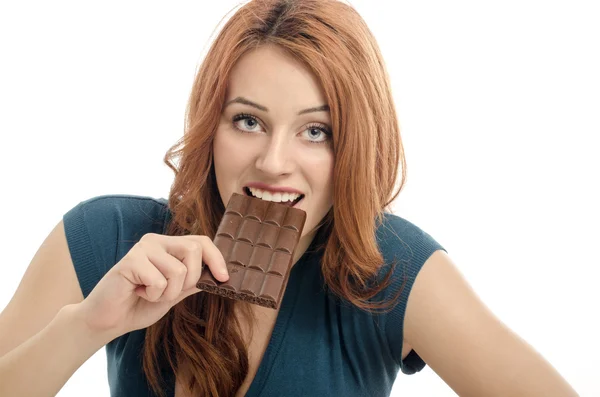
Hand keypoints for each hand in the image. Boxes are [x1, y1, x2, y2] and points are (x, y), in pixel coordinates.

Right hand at [75, 233, 228, 338]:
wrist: (108, 320)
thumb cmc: (140, 305)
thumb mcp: (174, 294)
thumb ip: (193, 282)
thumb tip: (220, 275)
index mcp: (168, 245)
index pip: (201, 241)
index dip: (216, 258)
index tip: (224, 278)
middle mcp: (156, 241)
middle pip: (194, 250)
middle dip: (190, 279)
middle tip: (170, 292)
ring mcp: (143, 248)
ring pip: (178, 270)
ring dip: (168, 293)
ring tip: (150, 293)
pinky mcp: (130, 260)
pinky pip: (159, 281)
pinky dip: (153, 295)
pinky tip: (138, 293)